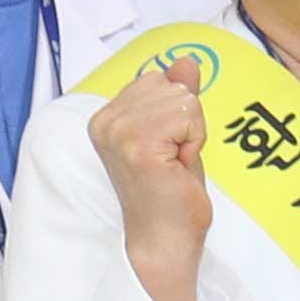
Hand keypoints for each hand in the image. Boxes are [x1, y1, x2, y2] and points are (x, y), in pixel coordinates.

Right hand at [98, 67, 212, 300]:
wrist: (165, 240)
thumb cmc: (171, 193)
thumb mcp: (178, 134)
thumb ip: (177, 96)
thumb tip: (186, 60)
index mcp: (106, 117)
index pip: (157, 79)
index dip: (176, 113)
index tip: (166, 149)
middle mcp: (105, 121)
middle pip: (171, 85)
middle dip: (186, 120)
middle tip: (173, 159)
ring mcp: (118, 132)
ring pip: (182, 98)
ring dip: (192, 132)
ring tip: (174, 164)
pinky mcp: (137, 144)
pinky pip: (187, 114)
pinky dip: (195, 140)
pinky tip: (177, 167)